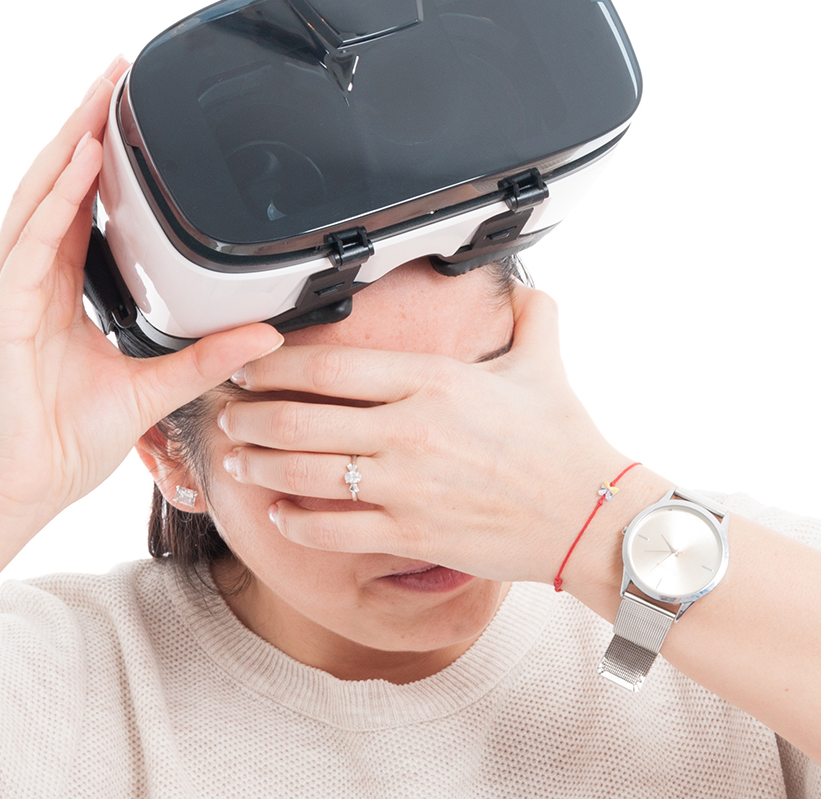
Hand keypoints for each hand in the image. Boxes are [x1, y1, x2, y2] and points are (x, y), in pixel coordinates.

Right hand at [0, 58, 281, 536]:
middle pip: (52, 185)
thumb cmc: (64, 442)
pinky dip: (54, 200)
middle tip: (113, 76)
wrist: (19, 490)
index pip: (77, 207)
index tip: (123, 115)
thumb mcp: (152, 388)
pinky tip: (76, 163)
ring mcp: (9, 293)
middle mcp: (28, 282)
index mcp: (57, 292)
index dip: (96, 157)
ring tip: (97, 99)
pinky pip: (30, 244)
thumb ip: (204, 356)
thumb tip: (261, 335)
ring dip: (66, 145)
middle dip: (81, 127)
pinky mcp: (1, 315)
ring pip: (36, 199)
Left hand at [219, 285, 659, 584]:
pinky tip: (279, 512)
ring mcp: (407, 486)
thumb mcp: (545, 363)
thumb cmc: (567, 444)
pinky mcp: (412, 534)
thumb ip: (527, 316)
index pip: (332, 365)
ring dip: (260, 464)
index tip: (250, 365)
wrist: (593, 517)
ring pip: (306, 472)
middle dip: (250, 415)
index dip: (276, 366)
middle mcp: (410, 430)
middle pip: (301, 417)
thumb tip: (521, 285)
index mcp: (432, 381)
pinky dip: (296, 520)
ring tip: (237, 459)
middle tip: (227, 413)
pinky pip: (334, 528)